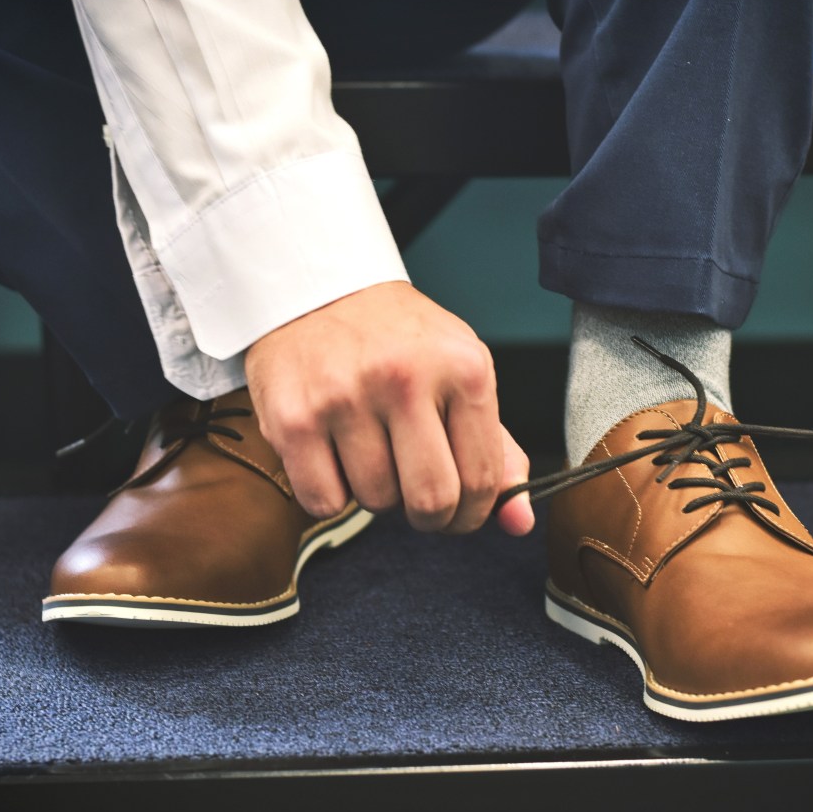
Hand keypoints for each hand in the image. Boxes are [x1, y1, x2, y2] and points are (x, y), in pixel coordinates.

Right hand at [245, 281, 533, 535]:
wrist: (318, 288)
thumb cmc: (399, 342)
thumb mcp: (460, 376)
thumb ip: (496, 451)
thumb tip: (519, 523)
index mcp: (464, 368)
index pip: (481, 479)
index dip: (472, 513)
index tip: (459, 510)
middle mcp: (405, 377)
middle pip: (431, 501)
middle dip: (428, 516)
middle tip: (415, 495)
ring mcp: (344, 396)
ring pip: (375, 502)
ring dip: (376, 494)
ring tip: (370, 450)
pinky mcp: (293, 418)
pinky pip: (324, 502)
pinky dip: (331, 494)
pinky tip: (334, 454)